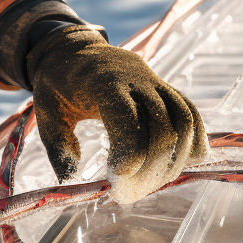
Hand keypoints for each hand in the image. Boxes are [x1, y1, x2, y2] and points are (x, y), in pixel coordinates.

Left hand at [29, 27, 207, 200]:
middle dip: (151, 166)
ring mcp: (155, 82)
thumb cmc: (58, 82)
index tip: (118, 180)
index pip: (128, 120)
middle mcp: (136, 80)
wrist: (74, 49)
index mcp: (104, 84)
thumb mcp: (46, 111)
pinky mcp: (165, 88)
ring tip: (153, 183)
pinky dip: (195, 138)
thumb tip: (70, 179)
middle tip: (131, 193)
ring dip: (175, 158)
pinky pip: (190, 112)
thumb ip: (58, 145)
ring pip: (182, 120)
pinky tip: (187, 162)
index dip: (130, 154)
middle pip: (161, 126)